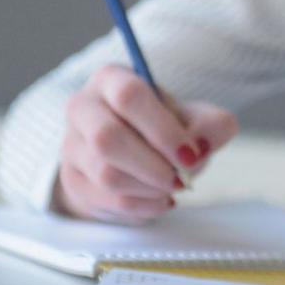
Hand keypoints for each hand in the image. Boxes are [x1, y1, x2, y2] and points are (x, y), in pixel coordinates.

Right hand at [54, 65, 237, 223]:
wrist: (133, 158)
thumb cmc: (163, 130)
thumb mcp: (194, 119)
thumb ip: (211, 125)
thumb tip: (201, 145)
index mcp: (111, 80)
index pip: (129, 95)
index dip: (163, 129)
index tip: (191, 154)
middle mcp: (82, 108)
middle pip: (107, 138)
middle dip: (153, 165)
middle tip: (182, 179)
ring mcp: (72, 146)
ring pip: (107, 174)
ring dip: (150, 187)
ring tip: (173, 186)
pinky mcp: (73, 180)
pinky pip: (108, 199)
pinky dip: (144, 205)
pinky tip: (160, 198)